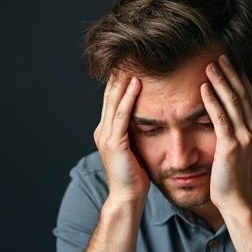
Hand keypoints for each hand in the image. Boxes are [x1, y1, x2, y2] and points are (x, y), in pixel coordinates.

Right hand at [93, 71, 148, 204]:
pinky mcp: (114, 141)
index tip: (131, 64)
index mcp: (106, 133)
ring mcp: (106, 136)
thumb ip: (136, 135)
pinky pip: (122, 113)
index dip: (119, 82)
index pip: (112, 101)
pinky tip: (137, 83)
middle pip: (110, 96)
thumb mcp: (135, 151)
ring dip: (124, 80)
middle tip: (129, 54)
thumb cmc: (135, 178)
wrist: (127, 197)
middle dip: (119, 75)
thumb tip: (149, 122)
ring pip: (114, 100)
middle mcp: (102, 131)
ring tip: (133, 62)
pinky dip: (129, 96)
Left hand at [201, 54, 251, 214]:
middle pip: (244, 94)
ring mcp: (245, 137)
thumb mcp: (241, 150)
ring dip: (222, 81)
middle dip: (233, 73)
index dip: (243, 77)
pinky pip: (221, 118)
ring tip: (211, 65)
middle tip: (221, 55)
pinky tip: (204, 88)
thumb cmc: (234, 177)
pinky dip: (212, 101)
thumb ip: (239, 131)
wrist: (238, 201)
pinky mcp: (231, 146)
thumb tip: (236, 118)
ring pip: (233, 102)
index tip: (235, 60)